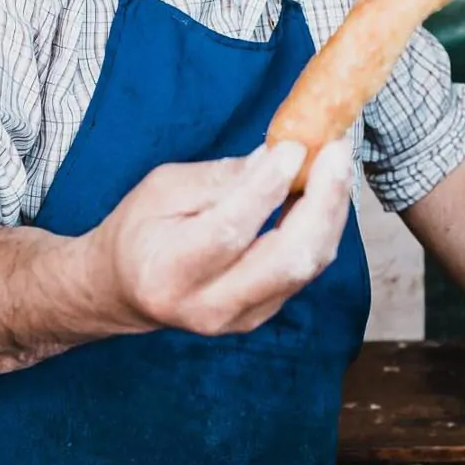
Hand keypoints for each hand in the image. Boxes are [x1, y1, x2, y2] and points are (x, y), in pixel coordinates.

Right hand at [90, 138, 354, 336]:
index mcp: (170, 272)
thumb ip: (219, 179)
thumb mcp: (162, 189)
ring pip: (307, 266)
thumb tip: (276, 157)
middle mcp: (209, 305)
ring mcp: (242, 317)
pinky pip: (306, 269)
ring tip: (337, 162)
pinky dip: (323, 226)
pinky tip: (326, 191)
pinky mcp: (264, 314)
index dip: (267, 188)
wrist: (127, 288)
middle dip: (322, 201)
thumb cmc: (139, 230)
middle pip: (286, 260)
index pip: (229, 231)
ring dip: (331, 210)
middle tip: (337, 150)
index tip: (294, 147)